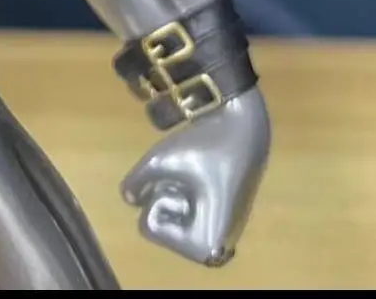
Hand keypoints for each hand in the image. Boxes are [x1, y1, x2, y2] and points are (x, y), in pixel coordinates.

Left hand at [120, 89, 270, 267]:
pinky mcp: (222, 222)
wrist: (245, 125)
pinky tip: (205, 175)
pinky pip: (185, 212)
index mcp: (206, 246)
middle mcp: (216, 251)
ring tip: (200, 172)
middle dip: (168, 193)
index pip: (148, 226)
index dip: (160, 194)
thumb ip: (135, 182)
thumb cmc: (204, 146)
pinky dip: (186, 192)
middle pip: (160, 222)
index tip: (190, 180)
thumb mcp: (159, 159)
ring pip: (170, 215)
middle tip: (195, 174)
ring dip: (176, 191)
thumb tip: (130, 198)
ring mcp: (221, 237)